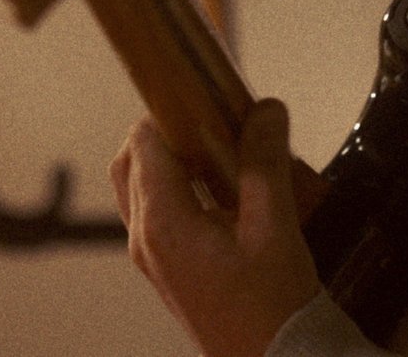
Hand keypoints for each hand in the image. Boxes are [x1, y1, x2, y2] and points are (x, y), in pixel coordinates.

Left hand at [112, 98, 323, 356]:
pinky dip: (180, 191)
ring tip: (225, 159)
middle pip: (132, 161)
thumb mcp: (275, 227)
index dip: (173, 112)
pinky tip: (227, 197)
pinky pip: (157, 215)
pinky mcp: (166, 271)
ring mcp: (152, 258)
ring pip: (142, 188)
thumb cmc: (272, 308)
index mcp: (162, 222)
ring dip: (174, 163)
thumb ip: (265, 162)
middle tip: (216, 127)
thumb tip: (264, 110)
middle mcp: (145, 238)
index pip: (144, 141)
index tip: (209, 101)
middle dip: (168, 134)